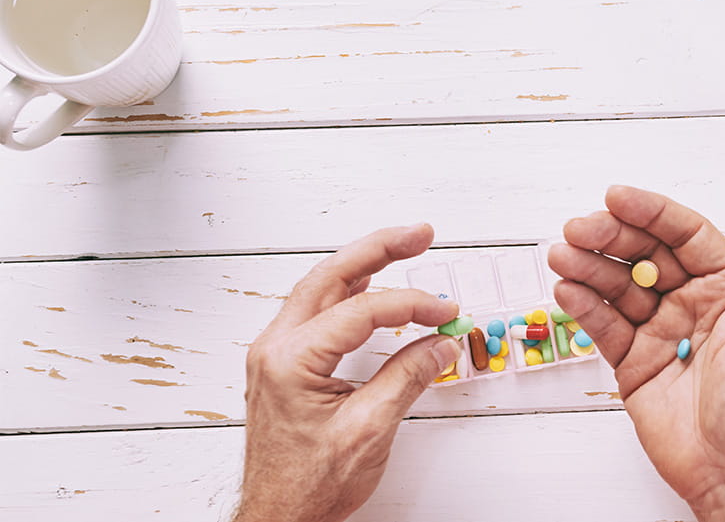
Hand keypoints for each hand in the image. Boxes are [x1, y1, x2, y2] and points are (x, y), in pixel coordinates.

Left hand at [234, 224, 461, 521]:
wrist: (279, 517)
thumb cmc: (307, 485)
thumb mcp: (369, 431)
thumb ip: (407, 378)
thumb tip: (441, 343)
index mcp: (290, 360)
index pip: (361, 311)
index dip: (412, 304)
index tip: (447, 312)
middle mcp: (275, 348)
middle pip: (331, 277)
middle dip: (379, 250)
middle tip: (420, 234)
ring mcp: (276, 354)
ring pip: (321, 289)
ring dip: (363, 265)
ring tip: (402, 246)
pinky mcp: (285, 364)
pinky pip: (317, 311)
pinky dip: (349, 293)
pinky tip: (369, 284)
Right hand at [548, 186, 724, 521]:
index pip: (686, 237)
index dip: (652, 214)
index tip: (618, 198)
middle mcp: (691, 304)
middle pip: (646, 255)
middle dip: (611, 237)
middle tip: (579, 228)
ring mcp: (659, 330)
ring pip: (618, 286)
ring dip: (589, 266)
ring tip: (562, 254)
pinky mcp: (633, 360)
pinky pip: (604, 325)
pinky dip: (583, 305)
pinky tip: (566, 288)